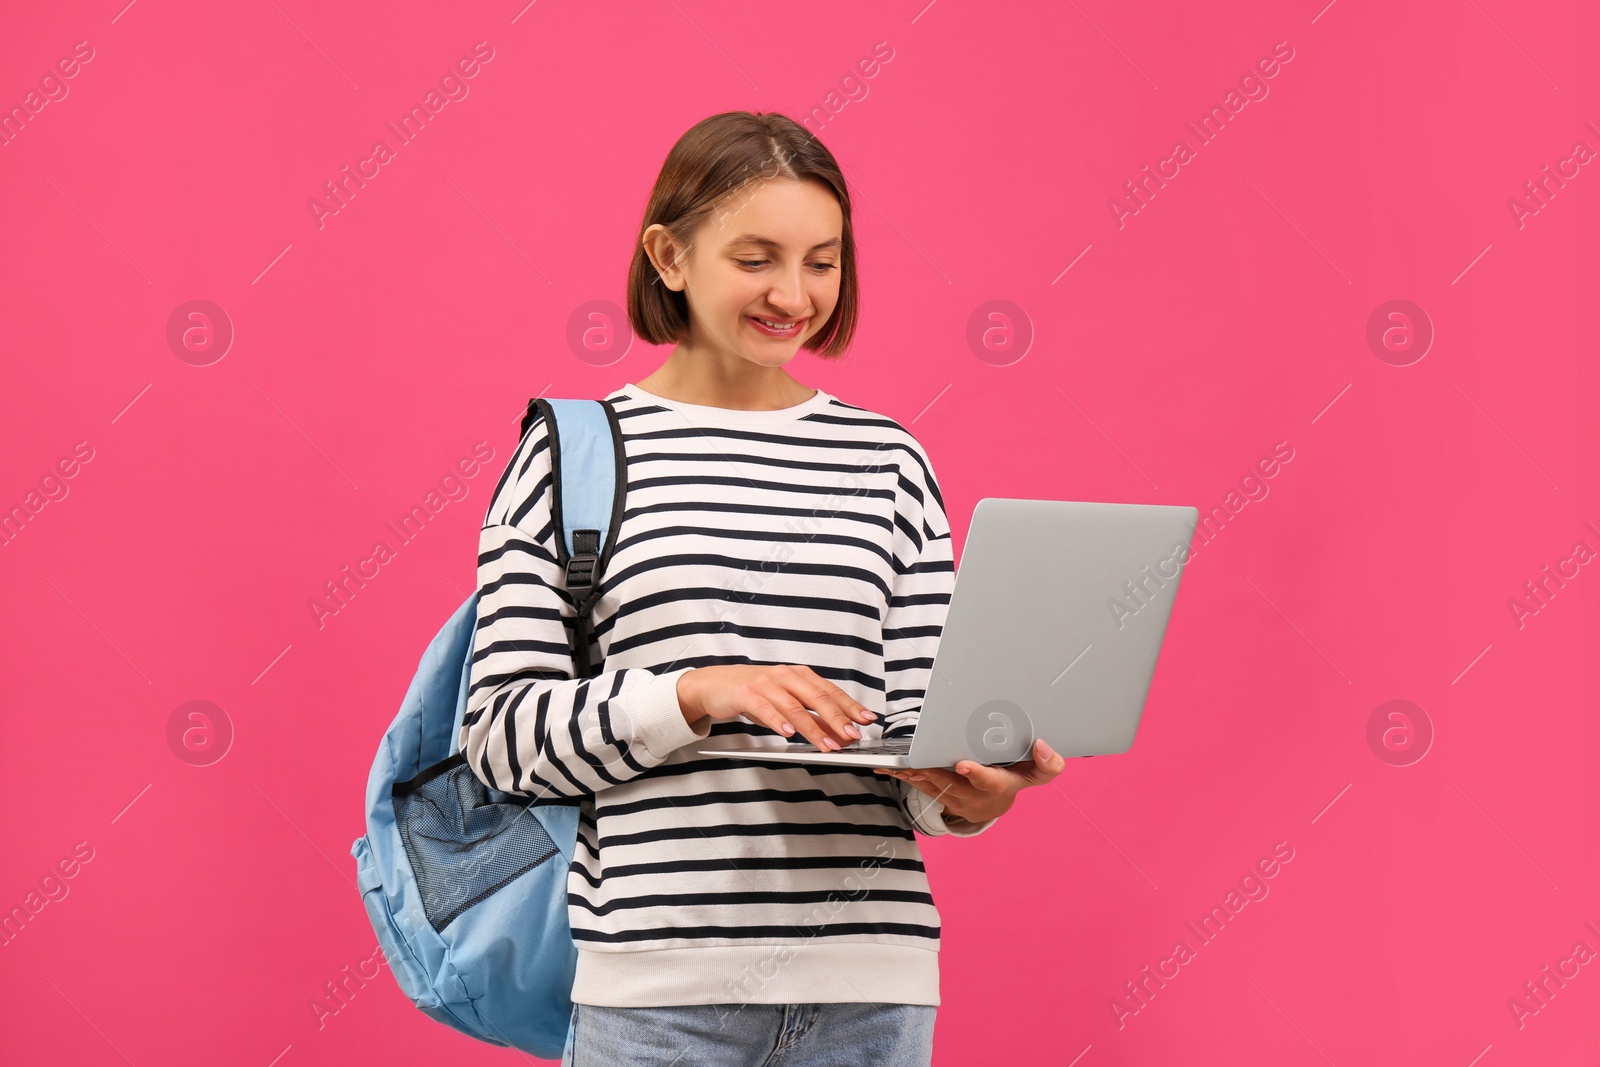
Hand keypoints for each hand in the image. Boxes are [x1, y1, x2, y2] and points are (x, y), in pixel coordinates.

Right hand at [678, 664, 877, 752]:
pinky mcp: (746, 693)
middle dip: (837, 718)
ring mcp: (766, 683)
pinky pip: (765, 707)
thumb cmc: (754, 693)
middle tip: (851, 735)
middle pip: (817, 697)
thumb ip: (811, 718)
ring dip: (812, 727)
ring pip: (794, 706)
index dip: (850, 706)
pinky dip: (778, 721)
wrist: (715, 684)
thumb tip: (838, 736)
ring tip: (825, 744)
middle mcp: (786, 675)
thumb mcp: (785, 704)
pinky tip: (788, 733)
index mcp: (800, 676)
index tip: (866, 719)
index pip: (830, 691)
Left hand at [874, 738, 1067, 823]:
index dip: (978, 774)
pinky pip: (922, 788)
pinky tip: (888, 768)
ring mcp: (957, 800)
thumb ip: (1048, 765)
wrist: (995, 804)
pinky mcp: (941, 798)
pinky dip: (906, 777)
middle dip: (933, 773)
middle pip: (952, 784)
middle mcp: (977, 796)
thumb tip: (1044, 745)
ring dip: (913, 776)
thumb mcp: (1037, 774)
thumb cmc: (1017, 778)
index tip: (963, 764)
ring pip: (932, 787)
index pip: (991, 780)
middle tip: (915, 762)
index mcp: (1000, 785)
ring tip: (896, 764)